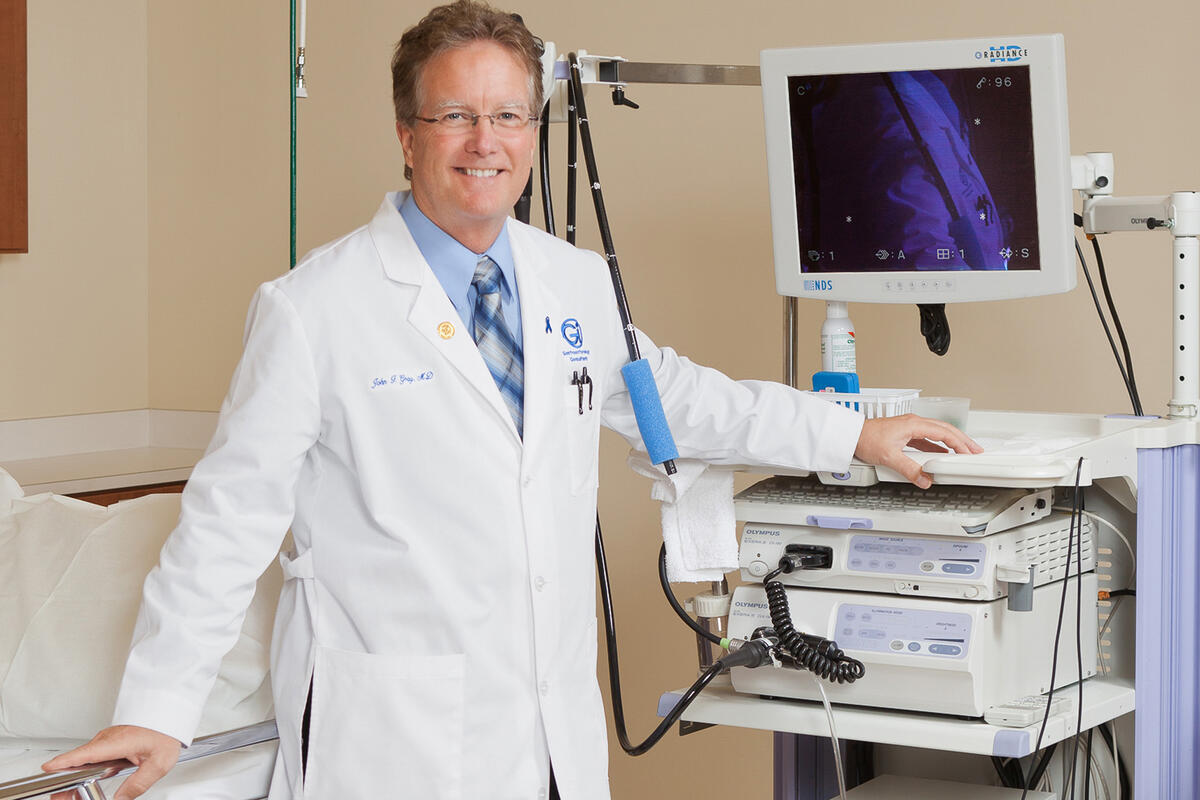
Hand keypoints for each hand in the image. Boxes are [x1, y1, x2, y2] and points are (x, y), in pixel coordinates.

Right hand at [43, 725, 181, 799]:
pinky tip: (84, 781)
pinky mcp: (108, 741)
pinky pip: (90, 755)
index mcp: (119, 741)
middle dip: (65, 778)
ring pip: (84, 758)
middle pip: (80, 759)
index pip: (88, 752)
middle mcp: (109, 738)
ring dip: (74, 774)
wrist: (170, 712)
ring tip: (69, 794)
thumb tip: (121, 799)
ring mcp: (107, 738)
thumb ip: (138, 783)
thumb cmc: (166, 731)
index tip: (49, 767)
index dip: (67, 760)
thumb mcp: (159, 763)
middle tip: (60, 796)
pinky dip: (83, 768)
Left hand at [854, 414, 982, 488]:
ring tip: (962, 452)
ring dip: (951, 442)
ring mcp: (909, 428)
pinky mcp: (904, 434)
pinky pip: (927, 439)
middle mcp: (913, 423)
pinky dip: (938, 446)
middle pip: (945, 430)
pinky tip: (940, 455)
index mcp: (913, 424)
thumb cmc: (866, 439)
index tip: (970, 452)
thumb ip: (909, 469)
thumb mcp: (889, 457)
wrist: (851, 434)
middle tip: (975, 450)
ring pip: (937, 433)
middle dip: (962, 440)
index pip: (944, 432)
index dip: (959, 443)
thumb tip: (924, 479)